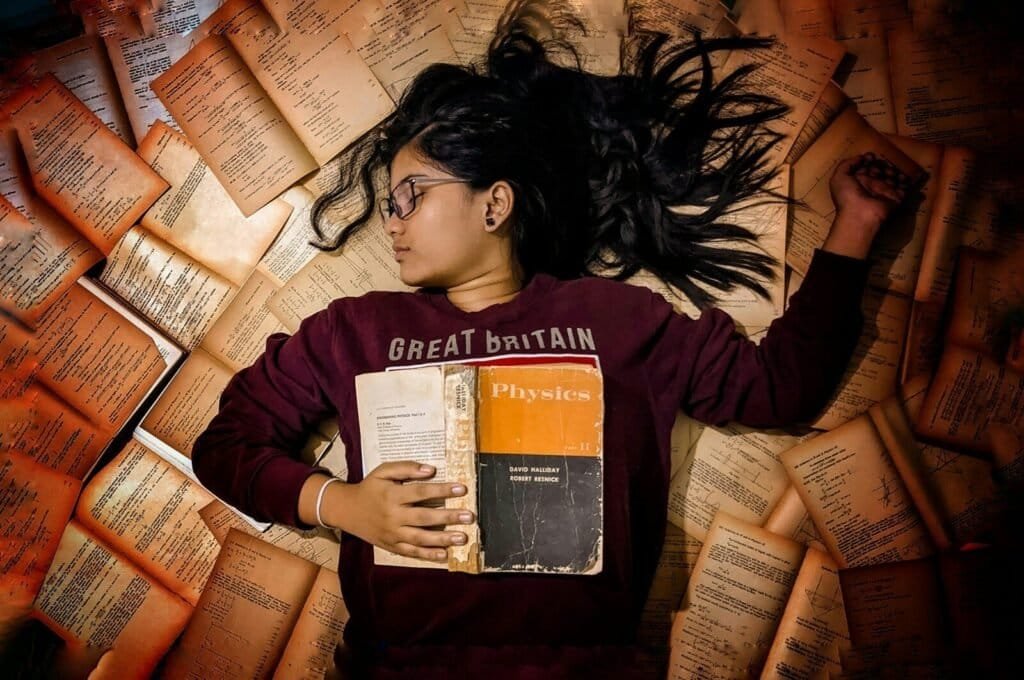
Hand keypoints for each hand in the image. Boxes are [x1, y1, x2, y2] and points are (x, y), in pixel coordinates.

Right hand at [327, 461, 473, 561]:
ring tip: (462, 536)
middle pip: (424, 518)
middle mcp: (393, 516)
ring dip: (443, 539)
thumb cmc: (370, 487)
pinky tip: (444, 554)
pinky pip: (411, 552)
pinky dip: (427, 555)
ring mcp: (392, 534)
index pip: (421, 492)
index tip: (462, 488)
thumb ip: (406, 468)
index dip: (442, 490)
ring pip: (420, 538)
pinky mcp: (391, 546)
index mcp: (392, 496)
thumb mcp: (383, 471)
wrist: (347, 510)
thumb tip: (430, 470)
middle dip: (448, 517)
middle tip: (469, 516)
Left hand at [831, 151, 916, 226]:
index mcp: (857, 181)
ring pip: (892, 177)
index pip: (865, 167)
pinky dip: (906, 181)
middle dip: (881, 165)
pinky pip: (904, 188)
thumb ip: (847, 164)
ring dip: (893, 171)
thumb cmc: (847, 196)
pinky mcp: (895, 198)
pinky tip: (901, 177)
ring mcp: (883, 192)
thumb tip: (860, 157)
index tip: (870, 157)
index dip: (868, 160)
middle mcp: (871, 186)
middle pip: (880, 170)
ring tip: (889, 173)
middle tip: (879, 168)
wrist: (861, 215)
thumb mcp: (839, 177)